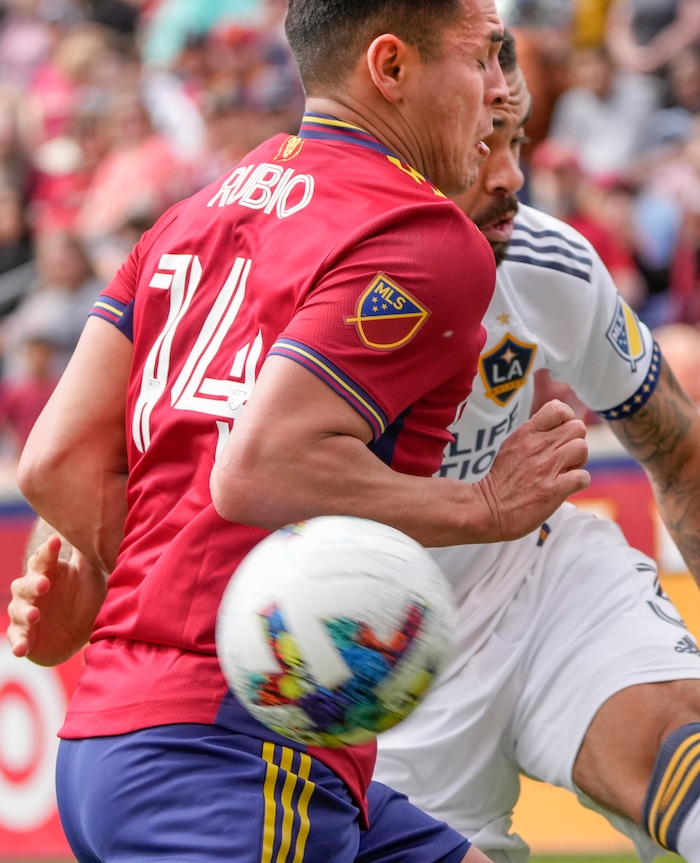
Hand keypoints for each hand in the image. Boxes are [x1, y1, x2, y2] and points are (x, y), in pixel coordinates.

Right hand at [6, 533, 106, 665]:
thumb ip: (86, 551)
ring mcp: (26, 613)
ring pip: (18, 610)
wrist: (82, 629)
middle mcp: (31, 590)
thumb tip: (97, 521)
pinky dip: (18, 643)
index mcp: (47, 571)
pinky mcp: (24, 636)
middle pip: (25, 584)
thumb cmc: (83, 594)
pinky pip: (17, 639)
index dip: (48, 550)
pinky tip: (21, 648)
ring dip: (24, 612)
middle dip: (33, 583)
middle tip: (44, 584)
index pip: (44, 558)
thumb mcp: (89, 572)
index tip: (57, 542)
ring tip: (35, 615)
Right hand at [476, 399, 589, 540]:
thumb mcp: (511, 445)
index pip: (557, 408)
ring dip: (579, 461)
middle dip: (575, 441)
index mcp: (526, 433)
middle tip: (565, 455)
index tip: (562, 432)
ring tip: (566, 470)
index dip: (567, 419)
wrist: (488, 507)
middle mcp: (538, 446)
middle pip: (577, 428)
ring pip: (582, 448)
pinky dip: (579, 482)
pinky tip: (567, 486)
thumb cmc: (501, 479)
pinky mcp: (554, 490)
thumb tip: (552, 425)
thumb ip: (533, 433)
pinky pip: (582, 476)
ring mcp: (547, 468)